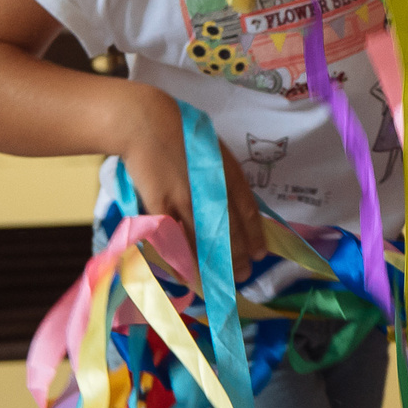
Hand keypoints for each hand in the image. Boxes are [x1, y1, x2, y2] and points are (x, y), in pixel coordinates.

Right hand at [115, 87, 262, 277]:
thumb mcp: (214, 152)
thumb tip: (233, 205)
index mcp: (228, 173)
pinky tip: (186, 275)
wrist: (147, 124)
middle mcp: (212, 189)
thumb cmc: (181, 134)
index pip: (248, 211)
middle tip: (243, 276)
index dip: (255, 235)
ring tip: (220, 283)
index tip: (261, 254)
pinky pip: (173, 239)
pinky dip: (180, 259)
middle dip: (237, 257)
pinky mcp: (160, 205)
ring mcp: (186, 199)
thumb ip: (224, 178)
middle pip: (228, 231)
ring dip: (212, 265)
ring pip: (203, 240)